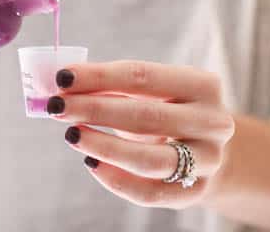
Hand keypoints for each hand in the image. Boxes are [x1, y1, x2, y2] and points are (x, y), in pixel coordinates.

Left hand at [46, 60, 234, 208]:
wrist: (205, 148)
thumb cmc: (164, 110)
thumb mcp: (146, 92)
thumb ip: (108, 87)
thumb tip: (62, 86)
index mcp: (201, 85)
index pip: (142, 76)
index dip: (98, 76)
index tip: (62, 76)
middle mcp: (212, 122)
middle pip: (145, 116)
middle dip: (94, 110)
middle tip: (56, 106)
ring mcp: (208, 161)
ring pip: (149, 160)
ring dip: (103, 146)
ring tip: (70, 134)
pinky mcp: (195, 192)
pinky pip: (150, 193)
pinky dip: (116, 180)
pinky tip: (91, 163)